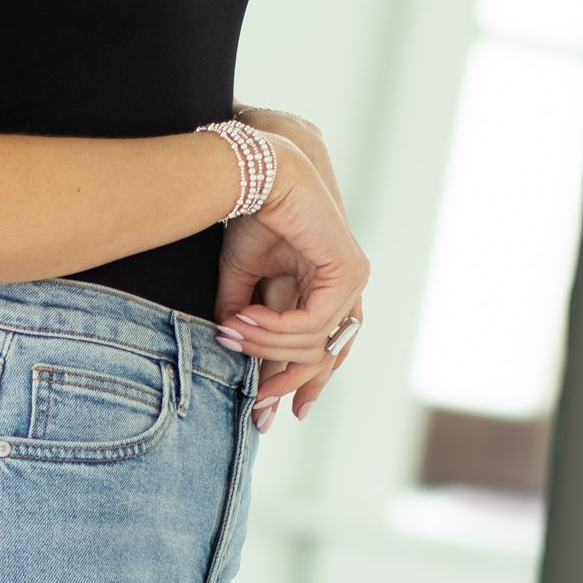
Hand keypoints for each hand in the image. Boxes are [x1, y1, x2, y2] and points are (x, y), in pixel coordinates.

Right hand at [214, 134, 368, 428]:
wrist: (258, 171)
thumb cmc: (252, 216)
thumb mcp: (244, 283)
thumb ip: (247, 322)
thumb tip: (235, 358)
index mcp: (326, 289)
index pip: (323, 350)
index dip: (300, 383)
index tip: (268, 411)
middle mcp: (346, 289)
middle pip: (323, 357)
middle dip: (287, 383)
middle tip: (257, 407)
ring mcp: (353, 282)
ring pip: (312, 345)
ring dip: (265, 346)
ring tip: (230, 334)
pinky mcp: (349, 272)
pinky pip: (311, 325)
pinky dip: (274, 329)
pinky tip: (244, 320)